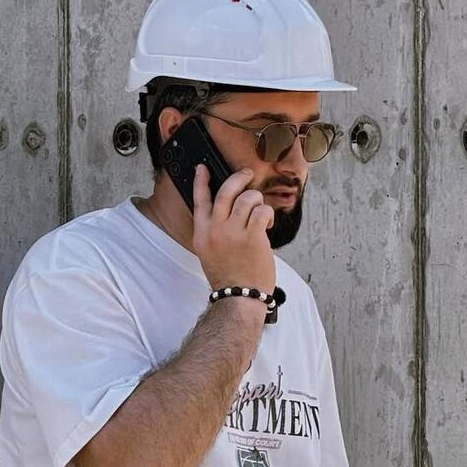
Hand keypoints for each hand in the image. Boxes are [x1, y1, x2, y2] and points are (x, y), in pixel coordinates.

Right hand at [192, 164, 275, 293]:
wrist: (238, 298)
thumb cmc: (228, 277)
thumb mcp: (210, 252)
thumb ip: (215, 231)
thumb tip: (229, 210)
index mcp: (202, 234)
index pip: (199, 200)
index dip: (201, 181)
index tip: (202, 168)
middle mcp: (215, 230)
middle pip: (225, 191)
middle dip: (239, 178)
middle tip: (247, 174)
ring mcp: (233, 233)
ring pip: (247, 198)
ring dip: (257, 200)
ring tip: (260, 210)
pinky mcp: (252, 237)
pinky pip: (261, 212)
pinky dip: (267, 214)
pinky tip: (266, 225)